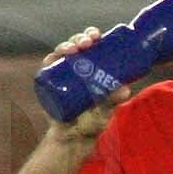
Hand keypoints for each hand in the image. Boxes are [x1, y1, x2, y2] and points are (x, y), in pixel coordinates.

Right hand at [43, 26, 127, 144]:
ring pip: (60, 54)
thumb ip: (114, 99)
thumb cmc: (93, 120)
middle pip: (75, 46)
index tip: (98, 35)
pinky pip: (46, 69)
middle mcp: (74, 68)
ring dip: (65, 46)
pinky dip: (49, 61)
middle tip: (87, 42)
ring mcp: (60, 75)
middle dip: (80, 39)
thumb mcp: (106, 109)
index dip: (92, 36)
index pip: (90, 47)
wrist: (75, 138)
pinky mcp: (48, 84)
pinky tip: (53, 57)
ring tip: (74, 48)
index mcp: (90, 68)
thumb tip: (126, 89)